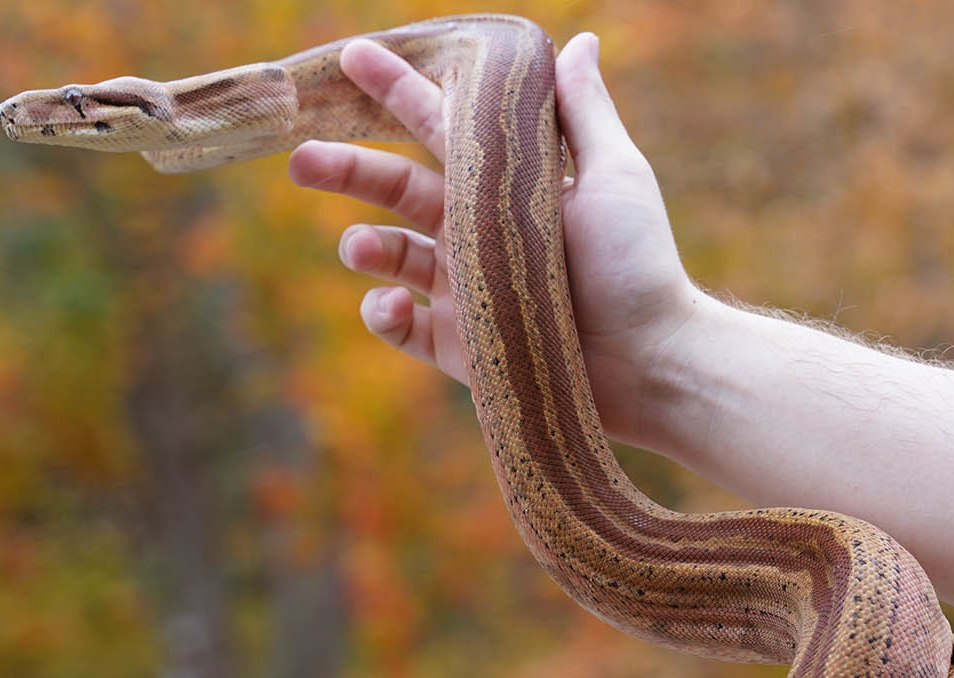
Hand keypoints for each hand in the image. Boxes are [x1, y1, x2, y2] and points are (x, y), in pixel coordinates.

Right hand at [287, 31, 697, 448]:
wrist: (651, 362)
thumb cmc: (639, 266)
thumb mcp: (616, 176)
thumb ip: (584, 112)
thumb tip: (578, 40)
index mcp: (509, 187)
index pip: (442, 127)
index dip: (399, 90)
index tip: (355, 54)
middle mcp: (481, 235)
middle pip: (398, 188)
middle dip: (348, 169)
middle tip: (302, 158)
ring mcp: (467, 293)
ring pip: (393, 257)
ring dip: (365, 246)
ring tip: (360, 246)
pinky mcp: (462, 349)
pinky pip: (403, 329)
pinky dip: (384, 315)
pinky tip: (391, 305)